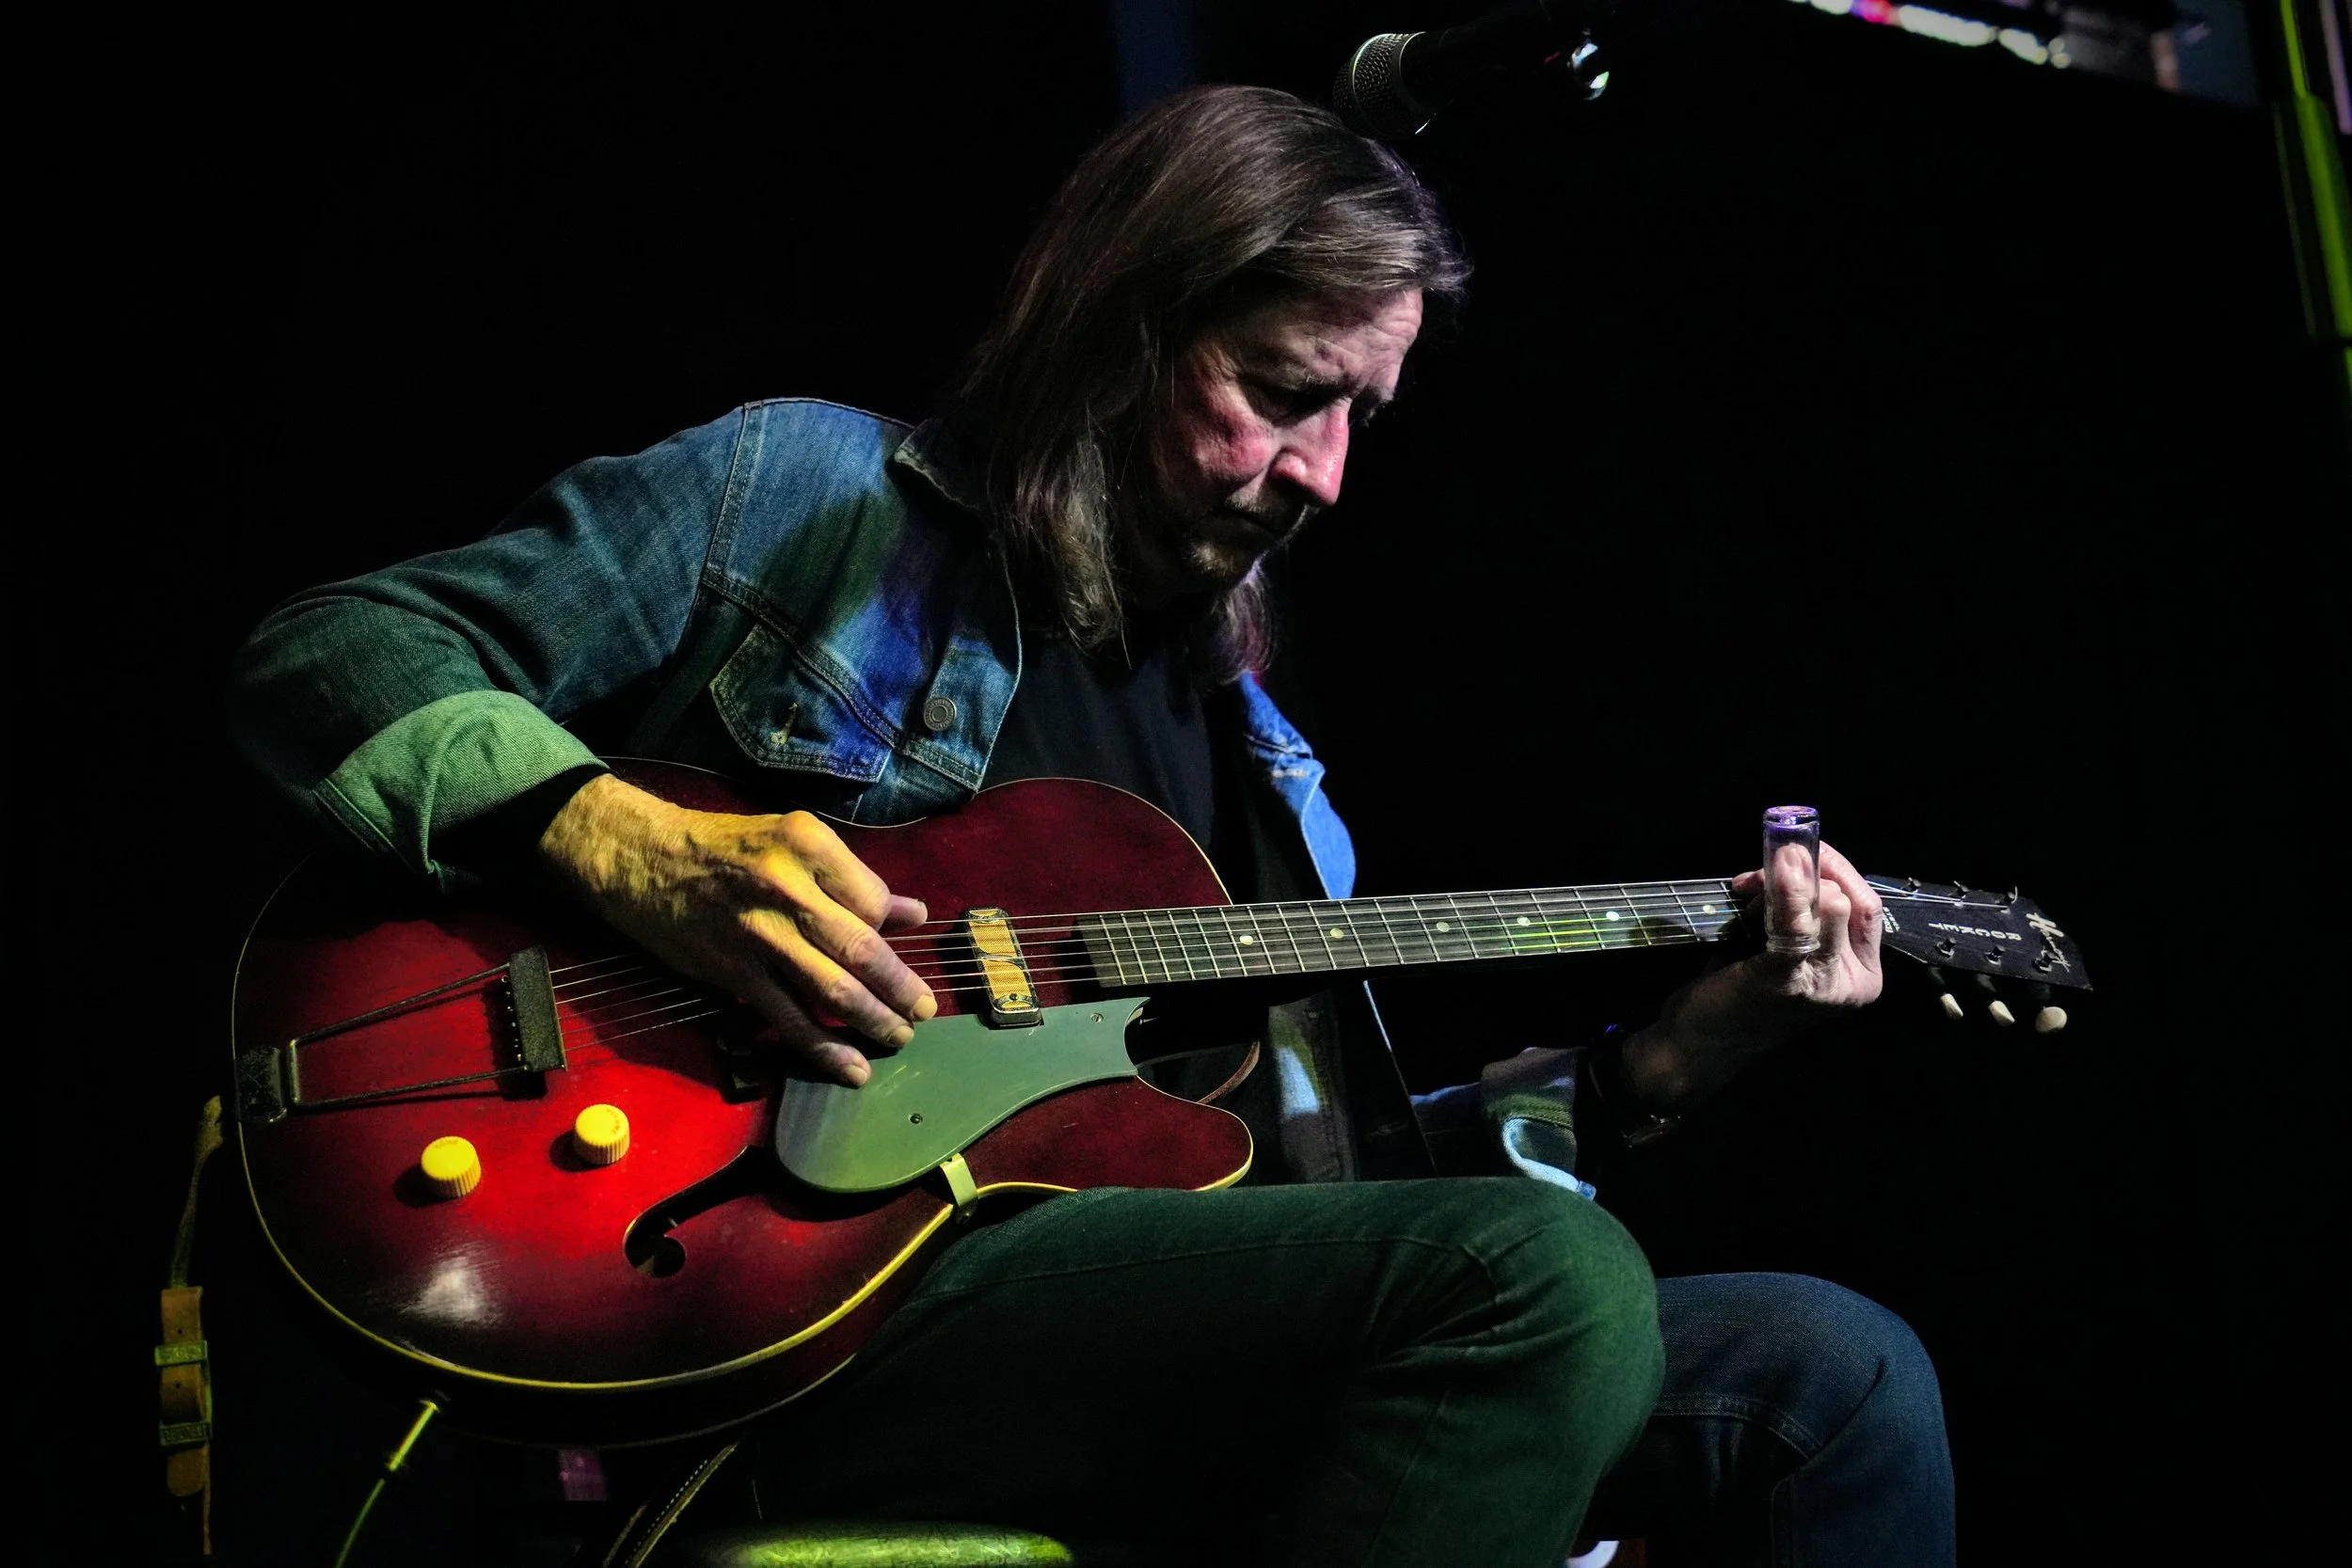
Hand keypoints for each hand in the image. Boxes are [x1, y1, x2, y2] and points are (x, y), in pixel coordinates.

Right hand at [535, 773, 935, 1085]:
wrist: (642, 859)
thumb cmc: (725, 848)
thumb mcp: (792, 841)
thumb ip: (853, 880)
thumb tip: (913, 914)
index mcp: (807, 844)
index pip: (872, 900)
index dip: (889, 932)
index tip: (894, 950)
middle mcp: (787, 886)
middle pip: (862, 948)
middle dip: (900, 988)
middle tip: (924, 1011)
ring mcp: (760, 934)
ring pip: (832, 989)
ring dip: (874, 1020)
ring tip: (898, 1037)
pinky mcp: (735, 972)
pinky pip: (789, 1019)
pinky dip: (825, 1048)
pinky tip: (851, 1067)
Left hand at [1621, 842, 1883, 1111]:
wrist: (1697, 1048)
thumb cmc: (1736, 995)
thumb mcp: (1777, 947)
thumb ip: (1796, 909)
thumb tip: (1793, 853)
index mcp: (1860, 974)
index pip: (1866, 903)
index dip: (1831, 869)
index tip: (1789, 853)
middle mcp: (1852, 983)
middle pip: (1849, 898)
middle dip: (1803, 869)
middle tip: (1757, 875)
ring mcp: (1824, 985)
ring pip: (1828, 904)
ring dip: (1780, 884)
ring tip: (1746, 895)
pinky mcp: (1787, 982)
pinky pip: (1796, 924)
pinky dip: (1783, 893)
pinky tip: (1761, 879)